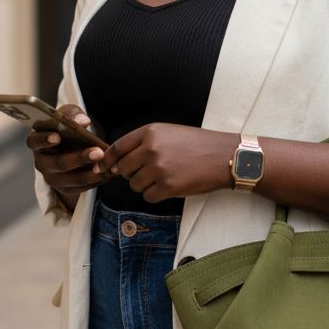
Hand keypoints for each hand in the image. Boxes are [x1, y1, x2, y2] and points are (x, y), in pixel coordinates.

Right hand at [26, 104, 116, 203]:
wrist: (70, 149)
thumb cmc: (66, 128)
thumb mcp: (68, 116)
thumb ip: (73, 114)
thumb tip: (83, 122)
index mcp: (37, 142)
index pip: (34, 142)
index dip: (44, 140)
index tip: (57, 137)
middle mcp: (41, 162)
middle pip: (58, 163)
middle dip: (79, 158)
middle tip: (98, 152)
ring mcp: (52, 178)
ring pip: (71, 179)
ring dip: (90, 173)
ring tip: (107, 165)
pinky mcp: (65, 189)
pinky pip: (81, 188)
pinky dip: (96, 181)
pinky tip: (109, 173)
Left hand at [93, 124, 235, 204]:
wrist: (225, 156)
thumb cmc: (198, 144)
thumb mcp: (169, 132)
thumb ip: (143, 143)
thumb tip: (116, 163)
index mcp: (150, 132)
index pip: (117, 147)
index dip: (108, 160)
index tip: (104, 168)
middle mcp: (151, 148)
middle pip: (123, 169)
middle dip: (131, 174)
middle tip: (149, 173)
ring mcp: (158, 168)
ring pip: (134, 185)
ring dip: (145, 186)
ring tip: (165, 178)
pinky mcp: (167, 186)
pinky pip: (148, 197)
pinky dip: (156, 195)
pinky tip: (171, 187)